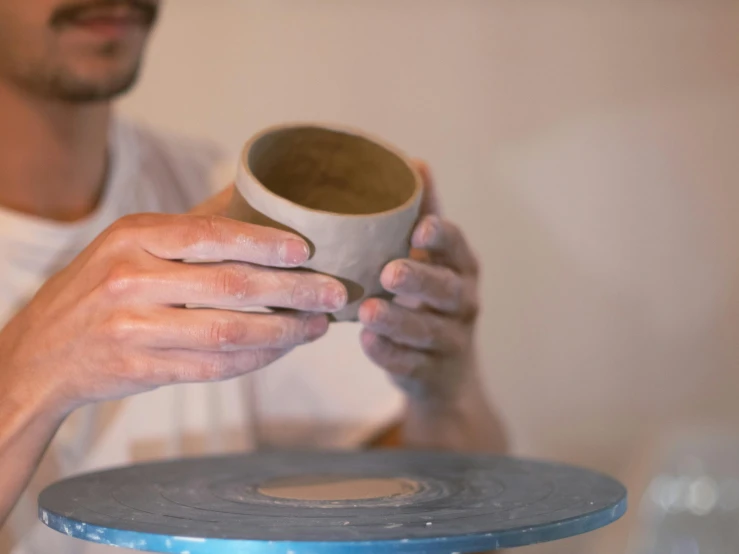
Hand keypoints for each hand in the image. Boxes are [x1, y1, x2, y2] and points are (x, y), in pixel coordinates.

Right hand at [0, 188, 346, 415]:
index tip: (306, 250)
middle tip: (333, 293)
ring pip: (228, 332)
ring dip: (283, 331)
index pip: (211, 234)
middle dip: (293, 291)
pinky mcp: (140, 370)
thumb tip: (252, 194)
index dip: (265, 243)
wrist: (38, 356)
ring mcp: (133, 329)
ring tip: (316, 326)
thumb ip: (188, 226)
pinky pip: (212, 368)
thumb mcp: (128, 244)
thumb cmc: (98, 291)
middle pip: (231, 285)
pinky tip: (281, 351)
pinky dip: (254, 361)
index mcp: (132, 237)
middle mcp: (130, 280)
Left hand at [359, 162, 479, 402]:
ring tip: (368, 311)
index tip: (420, 228)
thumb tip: (416, 162)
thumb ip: (424, 215)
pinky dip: (389, 354)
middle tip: (389, 272)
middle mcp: (463, 303)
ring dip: (398, 321)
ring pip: (428, 331)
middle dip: (420, 280)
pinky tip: (366, 342)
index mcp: (461, 268)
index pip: (457, 248)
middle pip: (447, 291)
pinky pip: (411, 364)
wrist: (444, 374)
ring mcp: (450, 342)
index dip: (442, 237)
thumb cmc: (430, 300)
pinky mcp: (431, 373)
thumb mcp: (433, 258)